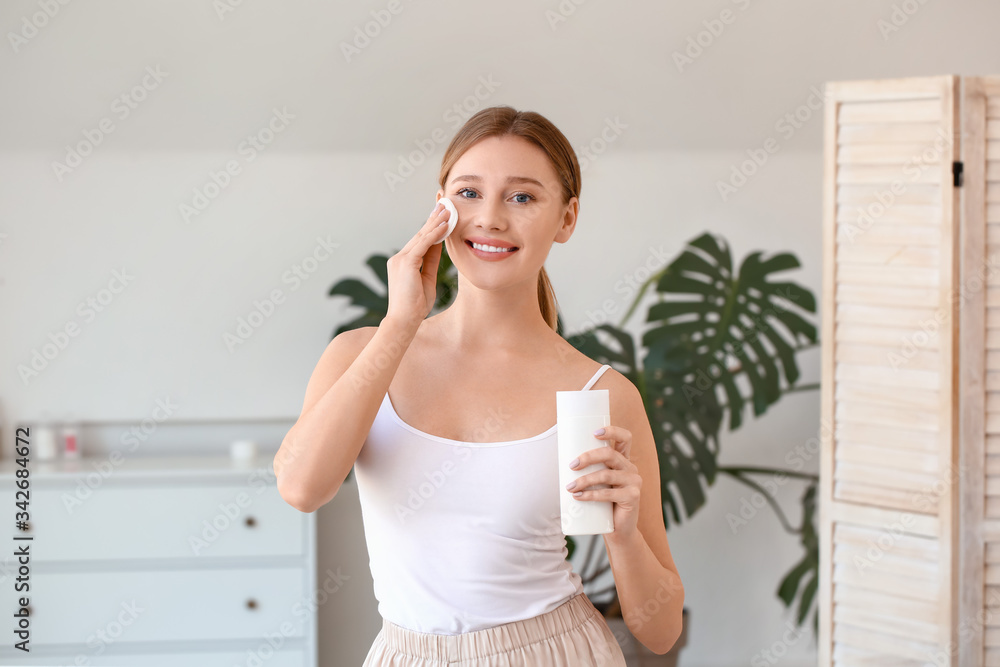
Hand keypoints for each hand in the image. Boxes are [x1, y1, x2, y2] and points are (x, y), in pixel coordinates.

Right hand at [385, 201, 451, 328]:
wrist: (404, 321)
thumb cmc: (415, 305)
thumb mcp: (427, 279)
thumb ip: (431, 261)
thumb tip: (440, 244)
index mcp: (403, 262)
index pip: (420, 240)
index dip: (431, 227)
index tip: (441, 215)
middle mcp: (399, 258)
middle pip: (420, 234)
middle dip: (434, 218)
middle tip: (445, 204)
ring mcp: (400, 260)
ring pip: (421, 236)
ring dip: (436, 222)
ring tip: (448, 209)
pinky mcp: (405, 263)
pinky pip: (423, 244)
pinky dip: (435, 234)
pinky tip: (445, 225)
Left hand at [567, 425, 640, 538]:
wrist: (618, 529)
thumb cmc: (603, 504)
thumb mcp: (597, 483)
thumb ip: (588, 471)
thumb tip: (562, 462)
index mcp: (623, 460)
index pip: (625, 438)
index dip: (612, 431)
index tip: (594, 432)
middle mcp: (631, 468)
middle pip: (610, 454)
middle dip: (588, 457)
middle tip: (571, 465)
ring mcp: (634, 482)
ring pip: (606, 474)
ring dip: (584, 480)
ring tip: (570, 487)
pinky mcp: (633, 496)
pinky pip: (608, 493)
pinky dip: (591, 495)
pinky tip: (579, 497)